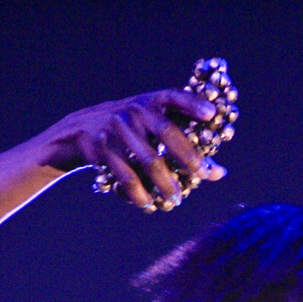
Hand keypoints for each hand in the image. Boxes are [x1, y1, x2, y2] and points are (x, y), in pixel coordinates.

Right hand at [37, 89, 226, 210]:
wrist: (83, 128)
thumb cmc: (134, 130)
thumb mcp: (154, 128)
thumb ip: (186, 145)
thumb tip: (219, 173)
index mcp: (151, 101)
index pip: (175, 97)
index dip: (193, 104)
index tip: (211, 114)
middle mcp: (136, 111)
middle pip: (166, 133)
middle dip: (187, 155)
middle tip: (201, 174)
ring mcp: (119, 129)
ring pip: (148, 161)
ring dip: (165, 183)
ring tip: (176, 200)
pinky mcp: (104, 149)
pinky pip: (127, 176)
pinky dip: (139, 193)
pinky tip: (149, 204)